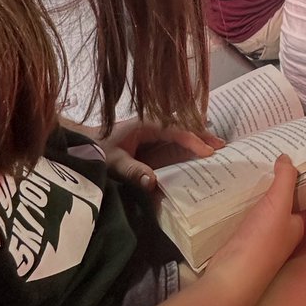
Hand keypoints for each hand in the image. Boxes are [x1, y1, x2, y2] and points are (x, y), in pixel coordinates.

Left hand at [99, 118, 224, 189]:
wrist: (84, 145)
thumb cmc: (98, 151)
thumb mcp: (113, 162)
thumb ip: (131, 170)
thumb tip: (152, 181)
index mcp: (145, 124)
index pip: (175, 130)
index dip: (192, 140)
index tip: (207, 152)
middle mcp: (152, 124)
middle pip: (182, 127)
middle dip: (202, 135)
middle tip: (222, 145)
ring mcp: (152, 132)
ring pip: (180, 132)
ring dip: (198, 138)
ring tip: (216, 146)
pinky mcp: (150, 140)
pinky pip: (173, 139)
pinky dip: (188, 143)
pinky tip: (198, 149)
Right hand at [207, 155, 304, 304]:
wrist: (231, 276)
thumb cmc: (261, 241)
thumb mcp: (279, 205)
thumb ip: (285, 180)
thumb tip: (287, 156)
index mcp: (296, 225)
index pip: (299, 195)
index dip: (294, 176)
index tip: (284, 153)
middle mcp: (281, 232)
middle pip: (278, 200)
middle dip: (271, 180)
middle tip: (261, 154)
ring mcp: (259, 237)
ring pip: (259, 207)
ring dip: (253, 190)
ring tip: (244, 163)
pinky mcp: (240, 240)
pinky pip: (242, 214)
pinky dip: (239, 201)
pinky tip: (230, 187)